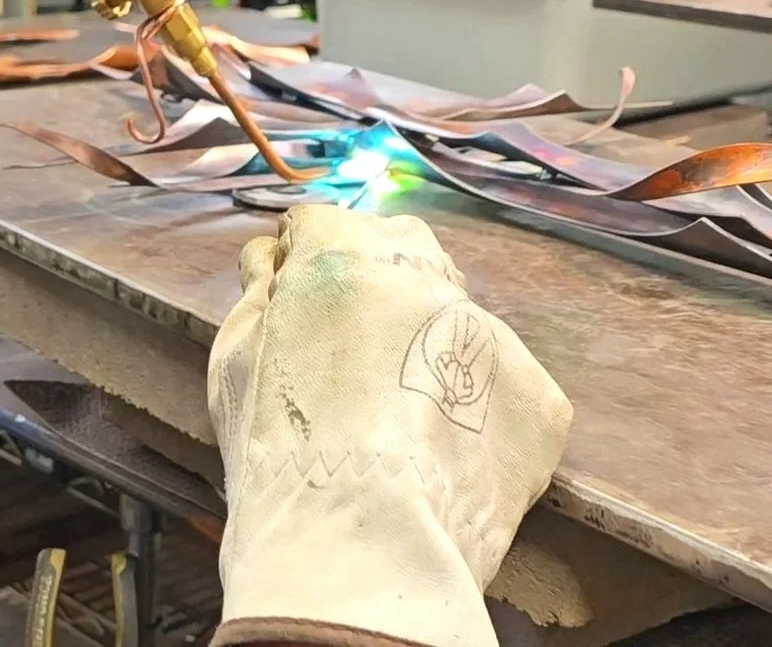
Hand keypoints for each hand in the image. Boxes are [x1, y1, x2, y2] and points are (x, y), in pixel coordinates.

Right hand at [208, 205, 572, 646]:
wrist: (359, 550)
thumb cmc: (280, 454)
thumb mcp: (234, 357)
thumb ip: (258, 288)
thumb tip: (274, 255)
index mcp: (341, 257)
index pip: (320, 221)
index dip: (302, 255)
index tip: (301, 286)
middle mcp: (424, 275)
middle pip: (400, 245)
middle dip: (375, 275)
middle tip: (354, 343)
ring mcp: (491, 331)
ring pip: (455, 311)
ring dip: (428, 335)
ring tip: (400, 405)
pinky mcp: (537, 393)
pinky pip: (499, 380)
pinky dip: (473, 402)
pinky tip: (444, 447)